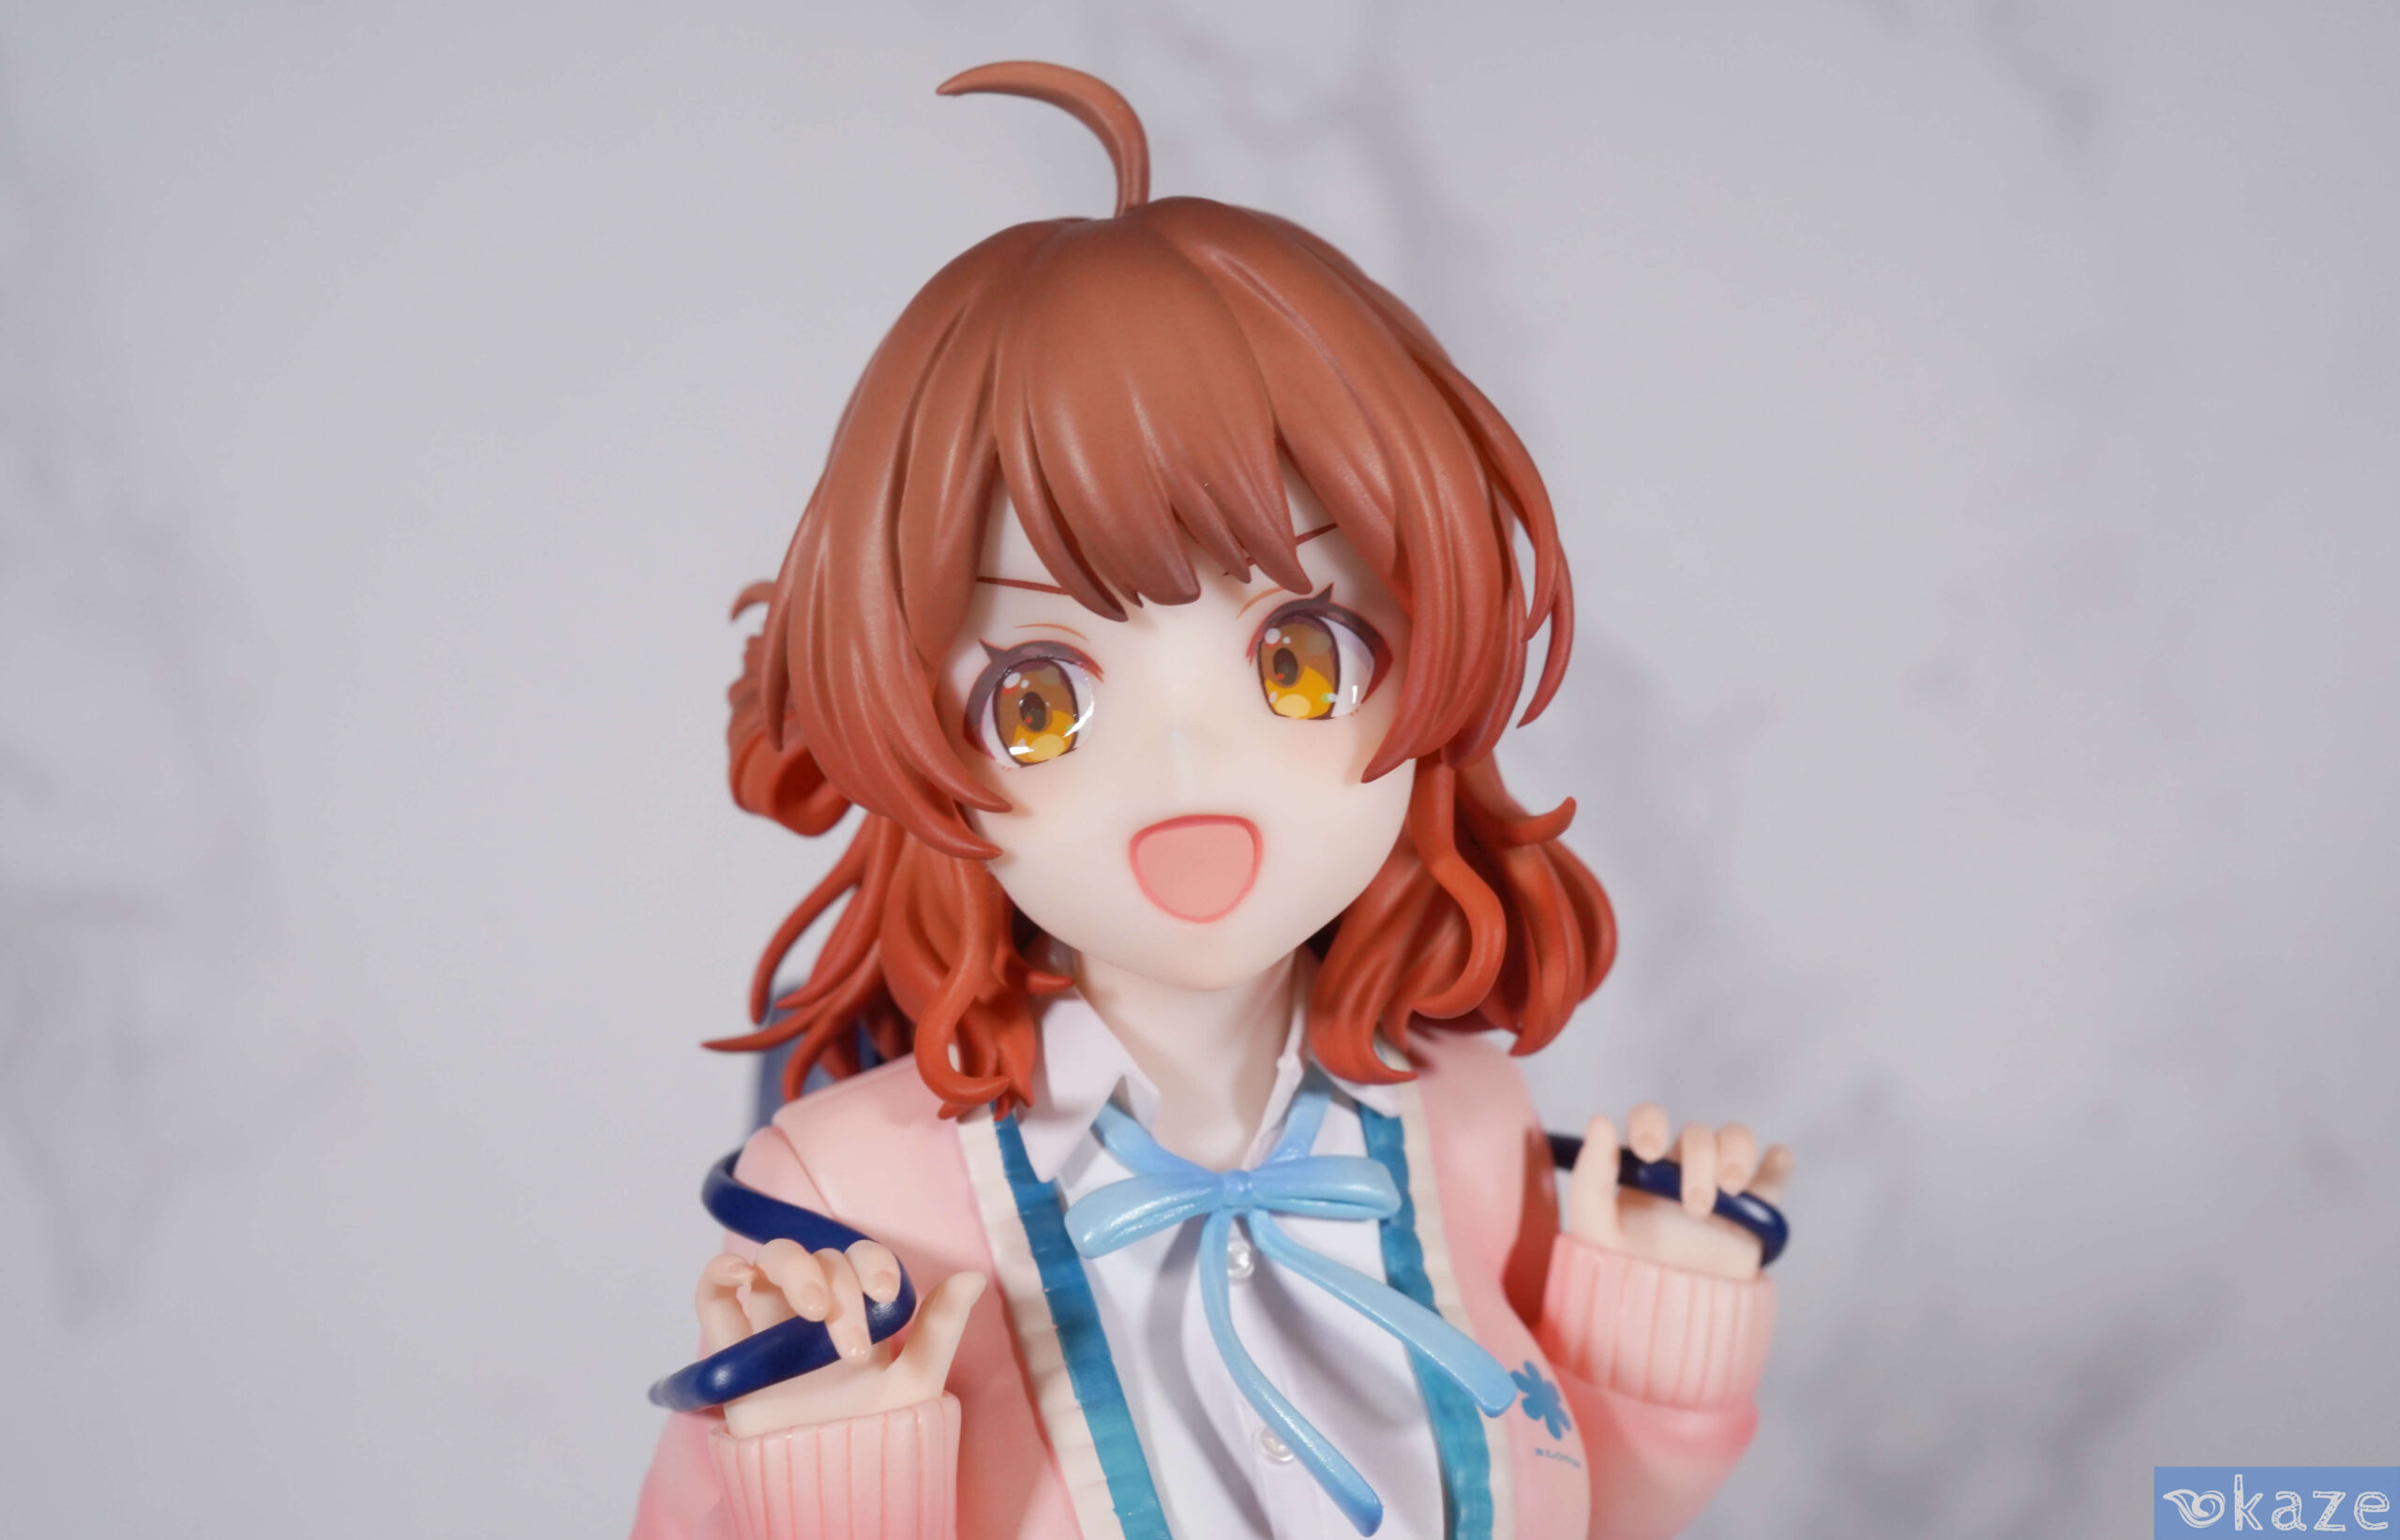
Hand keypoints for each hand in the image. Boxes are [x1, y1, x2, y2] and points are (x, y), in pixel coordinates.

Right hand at [692, 1238, 986, 1438]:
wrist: (832, 1490)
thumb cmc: (878, 1438)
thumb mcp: (917, 1383)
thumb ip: (941, 1329)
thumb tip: (975, 1275)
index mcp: (860, 1312)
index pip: (860, 1258)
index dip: (871, 1262)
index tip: (884, 1292)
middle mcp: (814, 1312)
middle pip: (819, 1258)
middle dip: (838, 1284)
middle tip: (852, 1343)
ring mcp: (772, 1327)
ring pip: (771, 1263)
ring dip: (792, 1269)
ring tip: (812, 1311)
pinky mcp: (733, 1353)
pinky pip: (714, 1296)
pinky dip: (719, 1271)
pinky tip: (741, 1273)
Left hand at [1564, 1105, 1792, 1282]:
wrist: (1667, 1323)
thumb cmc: (1621, 1275)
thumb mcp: (1594, 1229)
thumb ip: (1591, 1176)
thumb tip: (1600, 1119)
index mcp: (1644, 1166)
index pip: (1650, 1119)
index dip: (1651, 1123)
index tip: (1650, 1151)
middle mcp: (1682, 1168)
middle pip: (1697, 1133)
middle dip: (1699, 1160)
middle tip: (1695, 1207)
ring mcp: (1721, 1187)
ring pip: (1735, 1139)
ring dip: (1736, 1151)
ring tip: (1731, 1188)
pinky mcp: (1755, 1211)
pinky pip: (1773, 1173)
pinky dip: (1777, 1161)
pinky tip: (1774, 1160)